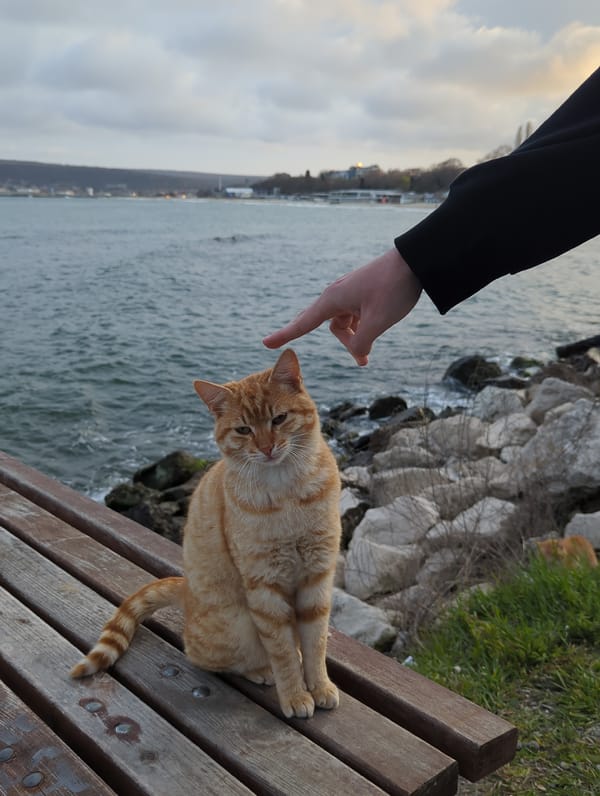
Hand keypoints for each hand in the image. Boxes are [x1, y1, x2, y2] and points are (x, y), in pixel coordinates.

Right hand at [263, 248, 421, 365]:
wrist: (415, 262)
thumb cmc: (393, 289)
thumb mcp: (377, 322)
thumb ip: (361, 343)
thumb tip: (357, 353)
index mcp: (333, 299)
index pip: (303, 323)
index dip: (284, 335)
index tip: (265, 343)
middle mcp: (337, 295)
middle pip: (329, 327)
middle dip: (344, 344)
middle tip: (361, 359)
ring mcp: (350, 293)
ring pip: (345, 325)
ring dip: (357, 338)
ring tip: (371, 353)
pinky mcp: (362, 293)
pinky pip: (355, 317)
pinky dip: (363, 328)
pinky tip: (376, 334)